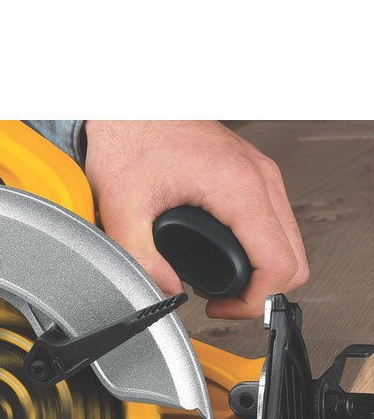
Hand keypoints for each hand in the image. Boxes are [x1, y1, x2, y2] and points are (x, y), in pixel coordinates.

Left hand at [83, 121, 308, 317]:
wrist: (129, 110)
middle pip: (294, 258)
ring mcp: (260, 174)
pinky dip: (256, 249)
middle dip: (259, 291)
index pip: (278, 263)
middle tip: (221, 302)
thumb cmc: (129, 141)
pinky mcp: (250, 175)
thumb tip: (168, 292)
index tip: (222, 308)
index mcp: (237, 186)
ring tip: (221, 283)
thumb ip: (143, 260)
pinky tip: (225, 256)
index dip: (253, 300)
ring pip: (288, 241)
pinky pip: (272, 223)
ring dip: (260, 271)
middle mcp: (259, 178)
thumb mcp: (123, 210)